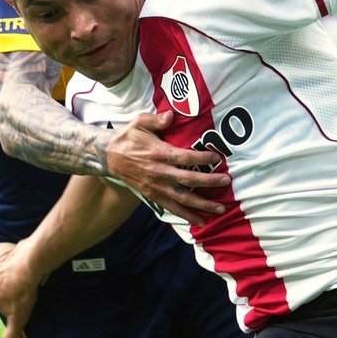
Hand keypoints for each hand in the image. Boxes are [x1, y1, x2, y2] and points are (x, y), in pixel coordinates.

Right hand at [104, 111, 228, 222]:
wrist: (110, 157)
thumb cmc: (129, 138)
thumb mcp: (139, 123)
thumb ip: (156, 120)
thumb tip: (171, 116)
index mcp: (159, 153)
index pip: (184, 157)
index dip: (201, 158)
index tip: (217, 157)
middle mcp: (160, 172)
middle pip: (188, 179)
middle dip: (209, 181)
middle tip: (226, 182)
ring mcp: (157, 186)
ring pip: (183, 198)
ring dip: (202, 205)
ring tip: (220, 209)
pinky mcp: (153, 195)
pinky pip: (172, 208)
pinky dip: (186, 215)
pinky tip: (200, 221)